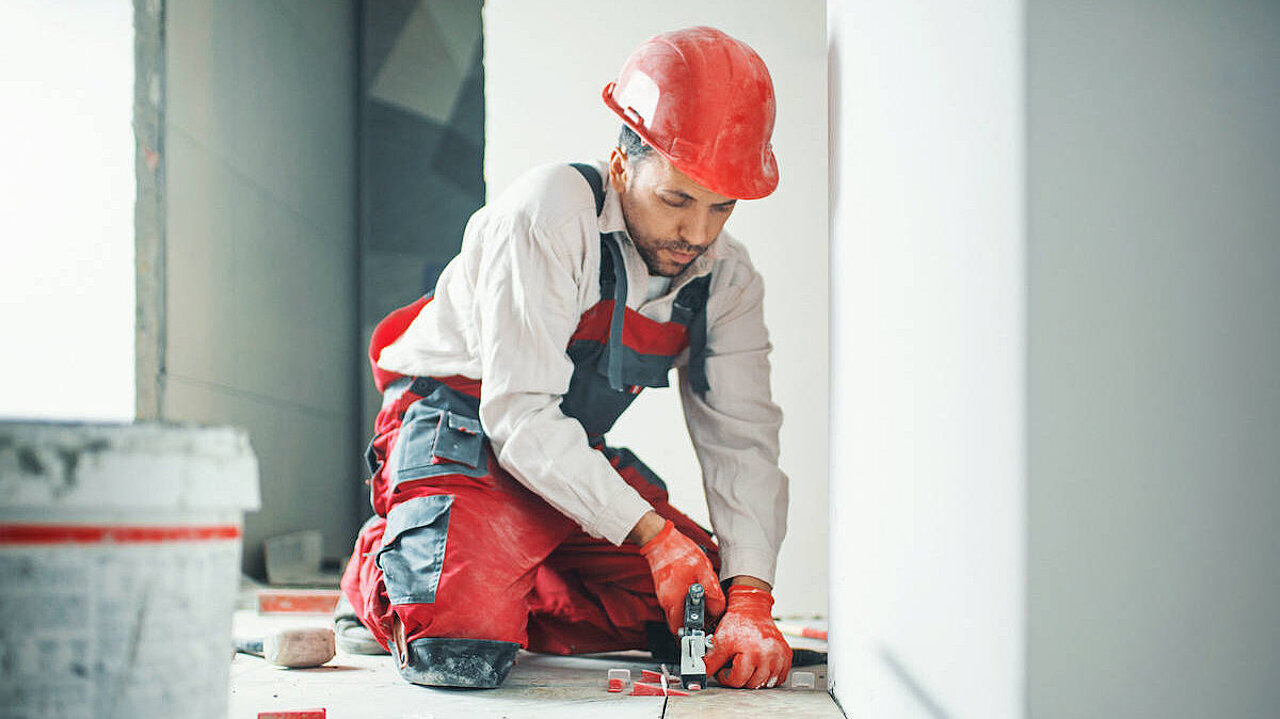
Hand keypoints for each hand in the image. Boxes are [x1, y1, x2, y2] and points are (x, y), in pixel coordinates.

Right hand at [638, 519, 725, 633]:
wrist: (660, 539)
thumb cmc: (679, 551)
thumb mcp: (703, 570)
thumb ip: (711, 592)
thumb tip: (717, 609)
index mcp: (674, 600)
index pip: (680, 630)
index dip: (692, 633)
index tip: (705, 630)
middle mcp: (666, 601)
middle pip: (679, 623)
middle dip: (693, 623)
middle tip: (707, 616)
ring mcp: (663, 596)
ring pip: (678, 613)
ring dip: (691, 611)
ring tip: (703, 601)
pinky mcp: (664, 589)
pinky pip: (675, 602)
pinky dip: (685, 602)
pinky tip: (694, 589)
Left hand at [703, 585, 791, 688]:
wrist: (752, 608)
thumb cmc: (737, 623)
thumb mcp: (719, 642)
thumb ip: (710, 662)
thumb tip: (700, 676)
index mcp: (753, 652)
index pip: (738, 680)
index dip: (726, 677)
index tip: (723, 670)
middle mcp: (769, 655)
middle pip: (752, 684)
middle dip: (740, 678)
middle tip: (733, 666)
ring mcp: (780, 656)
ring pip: (766, 683)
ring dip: (755, 677)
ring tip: (746, 664)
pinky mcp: (787, 655)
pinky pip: (779, 677)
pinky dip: (769, 675)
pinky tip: (759, 665)